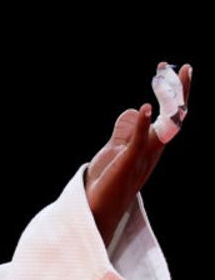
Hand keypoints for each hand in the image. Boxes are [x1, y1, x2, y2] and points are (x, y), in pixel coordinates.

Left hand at [85, 61, 191, 246]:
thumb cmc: (106, 183)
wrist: (97, 213)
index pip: (168, 116)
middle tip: (182, 67)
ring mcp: (142, 157)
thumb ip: (125, 132)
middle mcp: (152, 151)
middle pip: (173, 118)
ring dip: (166, 103)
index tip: (174, 69)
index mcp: (150, 146)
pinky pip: (138, 142)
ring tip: (168, 78)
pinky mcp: (127, 164)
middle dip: (178, 92)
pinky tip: (145, 107)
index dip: (174, 94)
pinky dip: (143, 125)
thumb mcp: (116, 150)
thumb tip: (137, 109)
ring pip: (162, 128)